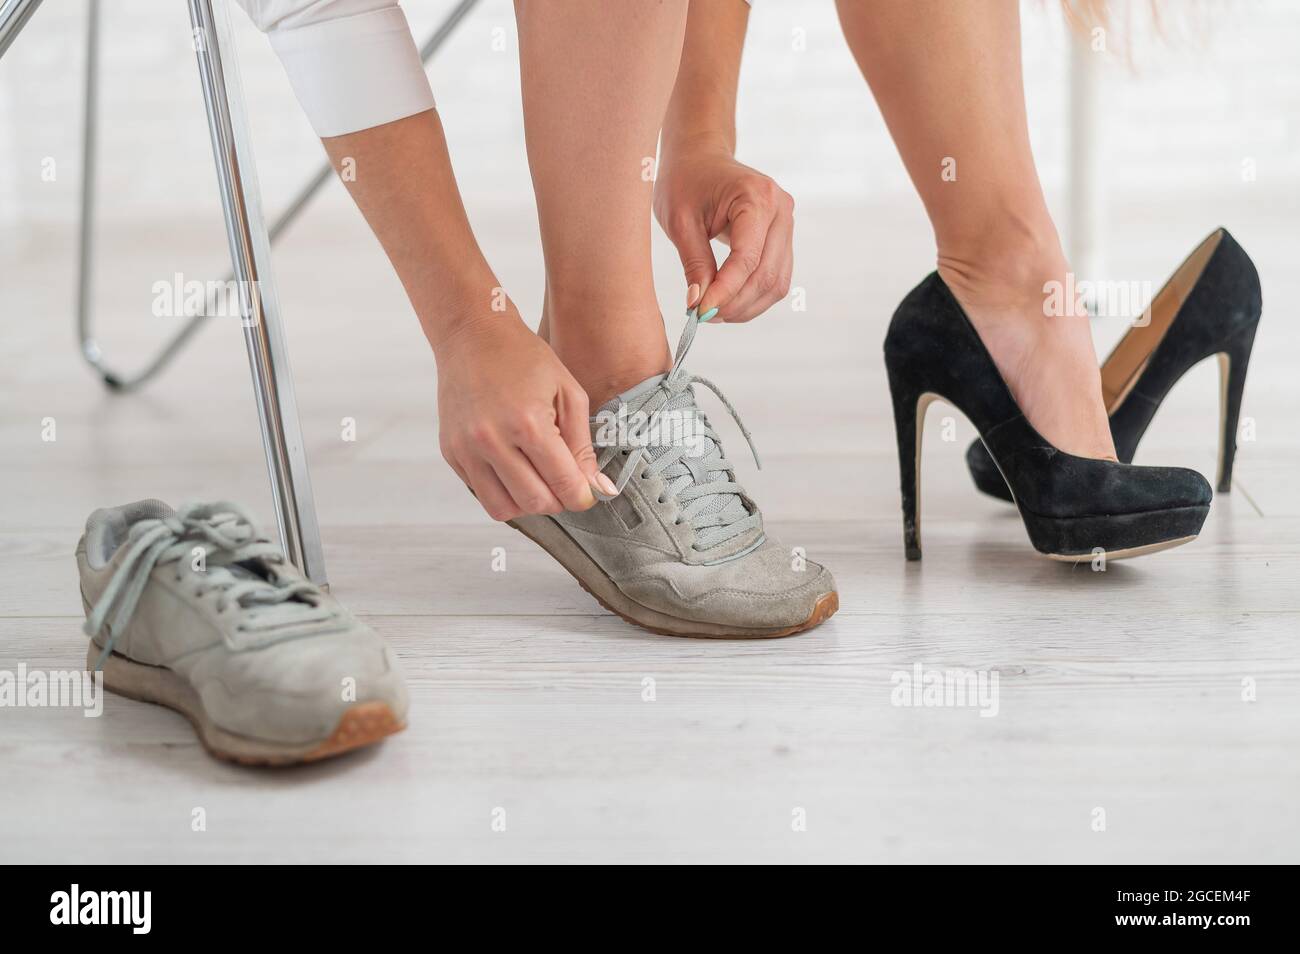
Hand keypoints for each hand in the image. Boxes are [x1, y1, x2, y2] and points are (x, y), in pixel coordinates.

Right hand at [435, 315, 612, 520]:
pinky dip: (502, 490)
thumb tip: (598, 487)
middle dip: (557, 501)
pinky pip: (481, 493)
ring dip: (527, 503)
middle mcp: (492, 440)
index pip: (563, 483)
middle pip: (535, 502)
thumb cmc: (523, 358)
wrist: (472, 335)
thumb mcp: (568, 392)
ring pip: (503, 509)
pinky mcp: (451, 452)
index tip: (588, 493)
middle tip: (564, 484)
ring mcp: (466, 449)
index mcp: (528, 423)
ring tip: (538, 479)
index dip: (583, 495)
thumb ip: (583, 445)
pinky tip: (514, 466)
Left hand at [653, 148, 793, 322]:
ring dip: (746, 306)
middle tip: (703, 317)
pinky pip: (775, 277)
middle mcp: (781, 210)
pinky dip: (753, 297)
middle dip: (735, 303)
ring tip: (713, 313)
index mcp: (757, 197)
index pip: (746, 258)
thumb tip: (698, 304)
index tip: (699, 313)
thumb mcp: (679, 221)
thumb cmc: (685, 181)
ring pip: (776, 283)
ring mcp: (786, 224)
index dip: (725, 291)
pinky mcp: (783, 238)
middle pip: (767, 275)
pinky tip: (727, 303)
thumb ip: (694, 263)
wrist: (700, 156)